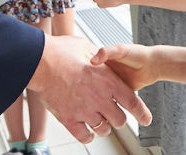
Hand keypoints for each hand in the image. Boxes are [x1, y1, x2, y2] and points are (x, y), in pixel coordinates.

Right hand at [29, 35, 150, 143]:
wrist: (38, 61)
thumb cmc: (60, 52)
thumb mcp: (86, 48)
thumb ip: (99, 57)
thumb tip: (102, 58)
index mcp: (107, 80)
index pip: (132, 102)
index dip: (142, 113)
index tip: (146, 119)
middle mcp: (99, 97)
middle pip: (119, 120)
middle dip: (118, 118)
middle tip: (113, 114)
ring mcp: (84, 110)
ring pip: (103, 129)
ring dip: (103, 126)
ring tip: (97, 119)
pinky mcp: (68, 119)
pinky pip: (85, 136)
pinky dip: (88, 135)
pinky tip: (86, 129)